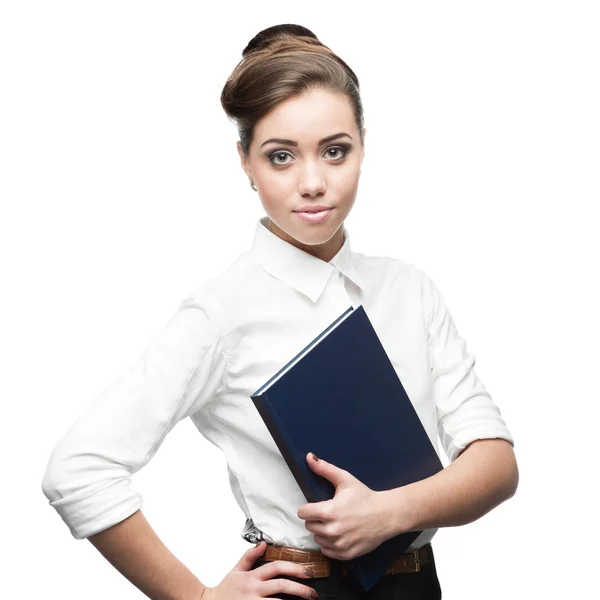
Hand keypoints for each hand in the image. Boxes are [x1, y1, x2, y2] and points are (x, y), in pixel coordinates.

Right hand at [201, 541, 317, 599]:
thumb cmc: (225, 590)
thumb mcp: (236, 570)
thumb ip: (249, 556)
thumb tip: (263, 543)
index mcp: (252, 577)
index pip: (276, 567)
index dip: (293, 568)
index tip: (307, 572)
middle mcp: (254, 590)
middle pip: (281, 585)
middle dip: (300, 588)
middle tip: (313, 593)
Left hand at [297, 452, 389, 560]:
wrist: (386, 515)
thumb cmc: (365, 496)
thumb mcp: (345, 479)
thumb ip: (324, 469)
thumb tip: (309, 456)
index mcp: (329, 511)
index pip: (303, 513)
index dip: (308, 507)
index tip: (316, 505)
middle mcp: (332, 530)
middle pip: (309, 526)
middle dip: (316, 519)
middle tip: (329, 513)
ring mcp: (339, 544)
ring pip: (317, 538)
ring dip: (322, 531)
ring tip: (336, 522)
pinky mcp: (345, 554)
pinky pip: (327, 551)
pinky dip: (330, 544)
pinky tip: (340, 534)